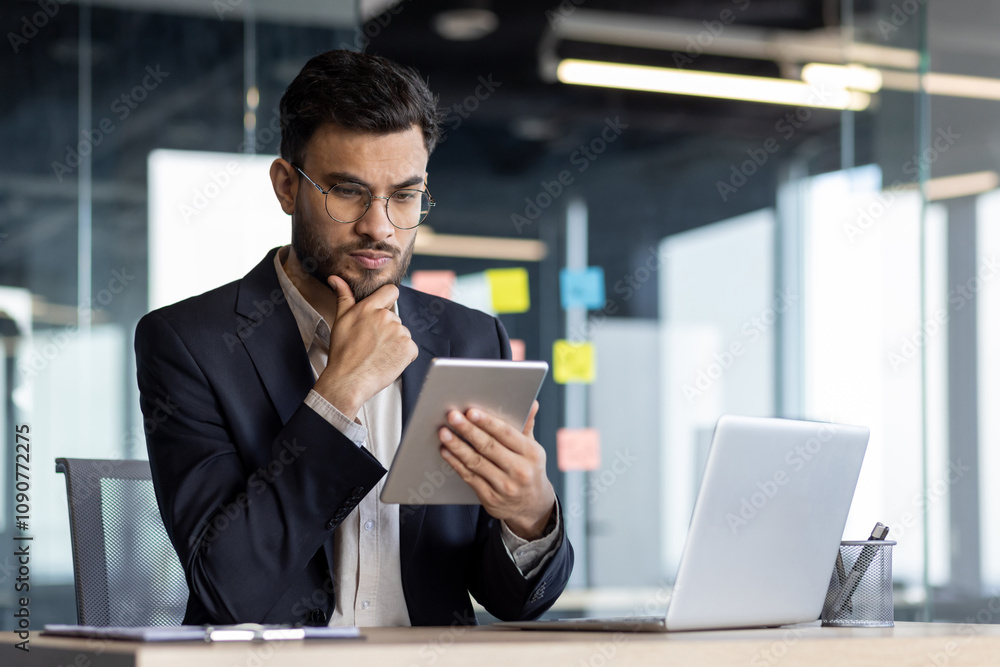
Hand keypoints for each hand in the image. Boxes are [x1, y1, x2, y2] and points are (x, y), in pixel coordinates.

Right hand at [313, 275, 417, 418]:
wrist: (348, 380)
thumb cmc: (342, 353)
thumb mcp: (340, 320)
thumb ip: (343, 297)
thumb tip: (335, 279)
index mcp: (370, 308)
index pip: (391, 291)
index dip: (389, 299)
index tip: (384, 310)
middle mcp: (386, 317)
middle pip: (395, 318)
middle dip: (387, 329)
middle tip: (372, 344)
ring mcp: (399, 332)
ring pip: (402, 334)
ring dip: (395, 343)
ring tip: (378, 354)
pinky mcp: (408, 348)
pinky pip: (411, 349)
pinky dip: (403, 356)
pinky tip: (387, 361)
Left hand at [438, 401, 555, 539]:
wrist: (532, 507)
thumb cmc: (529, 471)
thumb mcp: (533, 450)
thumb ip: (527, 427)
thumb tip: (532, 404)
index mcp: (531, 453)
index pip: (507, 434)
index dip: (488, 422)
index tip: (471, 412)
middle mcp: (519, 470)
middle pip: (488, 447)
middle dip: (468, 430)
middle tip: (453, 417)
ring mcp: (504, 486)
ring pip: (476, 462)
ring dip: (457, 446)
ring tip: (444, 433)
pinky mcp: (490, 498)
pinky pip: (469, 477)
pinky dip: (456, 463)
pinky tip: (446, 452)